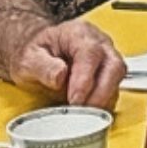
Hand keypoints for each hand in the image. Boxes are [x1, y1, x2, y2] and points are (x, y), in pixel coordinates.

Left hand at [9, 20, 123, 108]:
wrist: (39, 53)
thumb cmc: (36, 53)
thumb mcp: (29, 58)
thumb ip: (43, 67)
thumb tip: (60, 76)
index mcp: (78, 34)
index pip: (90, 53)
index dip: (85, 79)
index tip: (74, 99)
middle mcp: (98, 43)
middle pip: (114, 66)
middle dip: (100, 93)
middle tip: (81, 110)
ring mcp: (106, 58)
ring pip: (117, 79)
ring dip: (103, 99)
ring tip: (82, 113)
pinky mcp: (108, 75)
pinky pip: (114, 89)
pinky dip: (104, 103)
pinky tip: (88, 111)